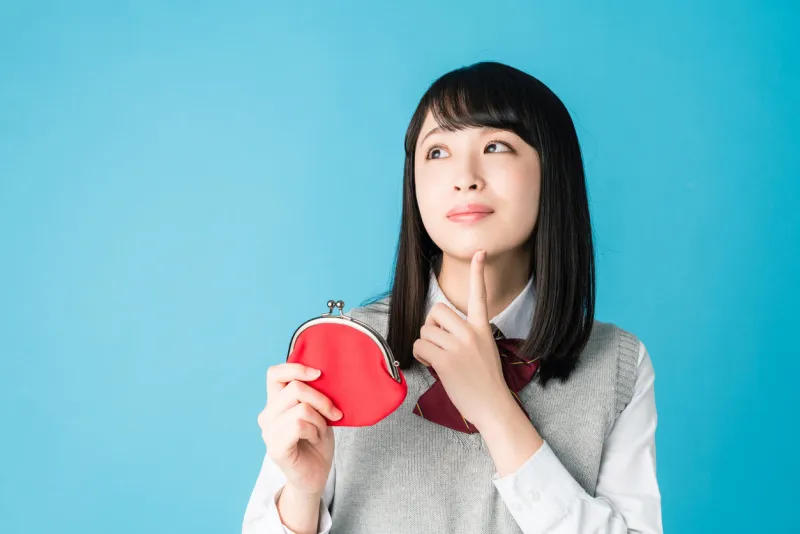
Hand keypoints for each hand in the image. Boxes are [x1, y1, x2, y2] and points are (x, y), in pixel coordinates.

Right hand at [258, 363, 342, 496]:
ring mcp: (268, 431)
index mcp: (275, 403)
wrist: (315, 475)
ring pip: (301, 408)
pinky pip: (299, 425)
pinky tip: (314, 440)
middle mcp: (267, 415)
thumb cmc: (317, 442)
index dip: (296, 368)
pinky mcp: (274, 447)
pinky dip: (315, 431)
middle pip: (295, 388)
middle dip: (322, 399)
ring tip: (319, 431)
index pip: (275, 373)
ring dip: (320, 420)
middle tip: (334, 414)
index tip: (319, 374)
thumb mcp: (318, 412)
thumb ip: (312, 394)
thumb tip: (321, 374)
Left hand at [411, 250, 515, 430]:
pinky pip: (420, 346)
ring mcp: (458, 346)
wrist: (493, 406)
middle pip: (436, 311)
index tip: (479, 252)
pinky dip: (420, 356)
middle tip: (437, 342)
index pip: (479, 295)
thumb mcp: (484, 350)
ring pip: (425, 330)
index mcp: (482, 328)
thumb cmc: (486, 381)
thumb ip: (466, 335)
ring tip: (436, 358)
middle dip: (431, 325)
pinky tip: (430, 364)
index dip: (478, 273)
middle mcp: (470, 333)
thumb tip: (440, 330)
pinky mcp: (446, 361)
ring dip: (424, 344)